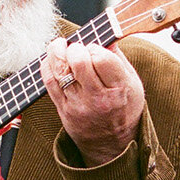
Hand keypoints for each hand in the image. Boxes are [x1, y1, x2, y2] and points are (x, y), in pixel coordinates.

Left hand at [41, 39, 144, 166]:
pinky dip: (47, 65)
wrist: (112, 144)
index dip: (95, 47)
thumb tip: (105, 35)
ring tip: (61, 45)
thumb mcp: (132, 83)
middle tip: (77, 48)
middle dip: (75, 48)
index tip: (95, 49)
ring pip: (60, 70)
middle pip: (79, 63)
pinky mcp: (63, 109)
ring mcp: (78, 105)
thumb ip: (118, 58)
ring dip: (57, 51)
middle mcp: (98, 98)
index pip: (101, 58)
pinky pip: (48, 81)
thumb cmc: (123, 108)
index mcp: (119, 88)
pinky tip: (53, 59)